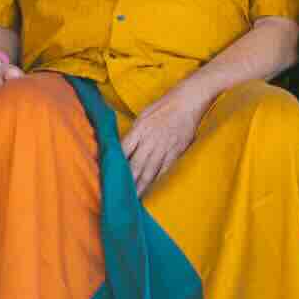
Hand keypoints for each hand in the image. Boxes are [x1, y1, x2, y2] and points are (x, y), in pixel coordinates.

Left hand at [119, 81, 211, 196]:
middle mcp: (151, 139)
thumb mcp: (144, 114)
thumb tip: (123, 148)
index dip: (116, 164)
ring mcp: (165, 146)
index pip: (123, 150)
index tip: (109, 176)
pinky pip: (165, 169)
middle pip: (136, 165)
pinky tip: (153, 189)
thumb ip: (134, 132)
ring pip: (150, 170)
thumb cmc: (164, 106)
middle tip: (120, 196)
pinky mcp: (177, 151)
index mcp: (140, 128)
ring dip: (142, 186)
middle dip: (128, 182)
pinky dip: (158, 180)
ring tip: (134, 199)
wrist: (189, 100)